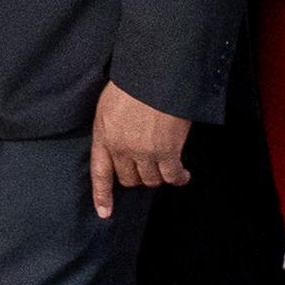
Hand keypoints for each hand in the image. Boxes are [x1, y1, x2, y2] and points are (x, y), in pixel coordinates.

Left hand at [89, 81, 193, 220]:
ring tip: (167, 168)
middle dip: (138, 176)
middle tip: (148, 167)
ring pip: (151, 180)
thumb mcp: (109, 104)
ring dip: (158, 176)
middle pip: (129, 179)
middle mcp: (121, 148)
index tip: (105, 213)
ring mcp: (144, 152)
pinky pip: (172, 176)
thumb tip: (121, 143)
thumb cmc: (135, 81)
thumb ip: (112, 127)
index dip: (103, 196)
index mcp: (104, 135)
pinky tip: (183, 175)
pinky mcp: (167, 151)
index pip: (101, 173)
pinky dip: (179, 178)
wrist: (157, 71)